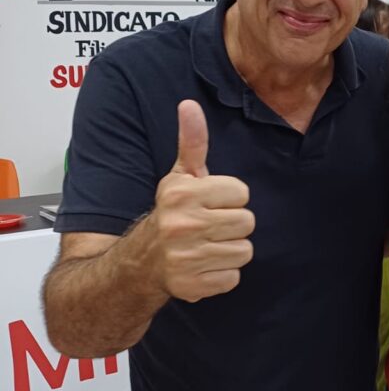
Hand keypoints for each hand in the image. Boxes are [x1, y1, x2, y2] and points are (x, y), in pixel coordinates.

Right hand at [149, 100, 254, 301]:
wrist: (139, 262)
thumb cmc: (170, 213)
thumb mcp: (180, 176)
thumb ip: (192, 142)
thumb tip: (189, 104)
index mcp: (182, 193)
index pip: (241, 192)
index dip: (230, 198)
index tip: (210, 203)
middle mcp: (182, 224)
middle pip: (247, 222)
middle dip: (232, 225)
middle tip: (210, 227)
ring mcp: (186, 258)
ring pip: (244, 251)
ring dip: (229, 251)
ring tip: (206, 246)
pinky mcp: (192, 286)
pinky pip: (233, 278)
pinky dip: (221, 275)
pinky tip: (203, 267)